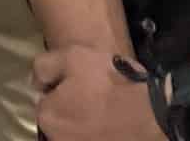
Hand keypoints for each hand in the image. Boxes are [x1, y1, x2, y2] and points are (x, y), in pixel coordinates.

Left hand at [33, 46, 163, 140]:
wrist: (153, 114)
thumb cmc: (109, 82)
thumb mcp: (72, 57)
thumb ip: (45, 66)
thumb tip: (36, 80)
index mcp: (47, 117)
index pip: (45, 100)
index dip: (60, 87)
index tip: (78, 82)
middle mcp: (58, 140)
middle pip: (60, 120)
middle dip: (71, 108)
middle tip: (93, 95)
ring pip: (77, 133)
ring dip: (85, 123)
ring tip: (106, 110)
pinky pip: (95, 138)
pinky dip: (100, 133)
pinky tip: (114, 123)